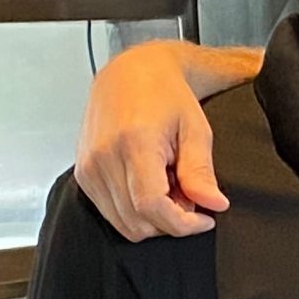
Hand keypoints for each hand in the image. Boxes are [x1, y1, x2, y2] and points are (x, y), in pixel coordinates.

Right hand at [75, 42, 232, 240]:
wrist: (131, 73)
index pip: (152, 207)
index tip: (205, 220)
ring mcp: (89, 168)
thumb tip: (215, 204)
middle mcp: (103, 158)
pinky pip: (111, 213)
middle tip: (188, 196)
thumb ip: (201, 171)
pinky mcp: (83, 174)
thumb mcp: (195, 129)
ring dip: (152, 218)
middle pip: (138, 222)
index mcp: (133, 143)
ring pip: (124, 223)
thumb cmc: (165, 95)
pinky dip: (135, 211)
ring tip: (169, 187)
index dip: (182, 224)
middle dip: (170, 221)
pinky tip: (149, 185)